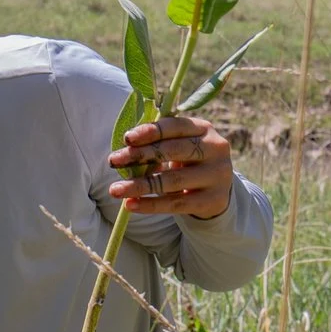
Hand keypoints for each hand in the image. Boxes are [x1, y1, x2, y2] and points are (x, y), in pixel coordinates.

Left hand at [108, 114, 236, 219]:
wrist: (215, 193)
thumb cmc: (188, 163)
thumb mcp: (179, 147)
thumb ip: (158, 144)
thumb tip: (125, 151)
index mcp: (204, 129)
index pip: (175, 126)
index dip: (150, 131)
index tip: (127, 138)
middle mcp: (215, 149)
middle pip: (173, 151)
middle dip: (140, 155)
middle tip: (113, 161)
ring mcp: (217, 176)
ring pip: (172, 181)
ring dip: (139, 185)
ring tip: (115, 189)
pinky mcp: (213, 200)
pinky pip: (176, 204)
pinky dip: (150, 205)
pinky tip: (131, 205)